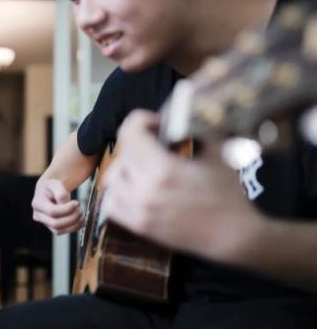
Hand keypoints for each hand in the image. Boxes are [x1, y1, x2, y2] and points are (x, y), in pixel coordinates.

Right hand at [31, 177, 83, 233]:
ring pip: (59, 230)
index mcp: (37, 203)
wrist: (50, 191)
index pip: (52, 211)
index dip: (67, 209)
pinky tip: (81, 221)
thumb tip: (65, 203)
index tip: (76, 203)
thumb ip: (60, 193)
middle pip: (55, 223)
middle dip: (71, 218)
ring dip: (74, 224)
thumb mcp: (55, 184)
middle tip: (80, 210)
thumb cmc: (52, 187)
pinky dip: (74, 228)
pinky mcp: (52, 227)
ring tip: (82, 215)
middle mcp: (38, 215)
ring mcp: (45, 223)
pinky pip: (63, 232)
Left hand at [100, 110, 264, 262]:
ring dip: (126, 167)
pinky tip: (136, 187)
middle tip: (155, 144)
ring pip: (112, 178)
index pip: (131, 132)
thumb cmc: (228, 192)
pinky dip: (118, 193)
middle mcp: (146, 191)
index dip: (141, 120)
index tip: (157, 124)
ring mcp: (140, 211)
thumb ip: (196, 127)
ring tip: (145, 166)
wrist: (233, 236)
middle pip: (123, 153)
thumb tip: (182, 109)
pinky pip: (111, 204)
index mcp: (164, 169)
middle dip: (138, 142)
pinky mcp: (139, 226)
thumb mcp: (218, 151)